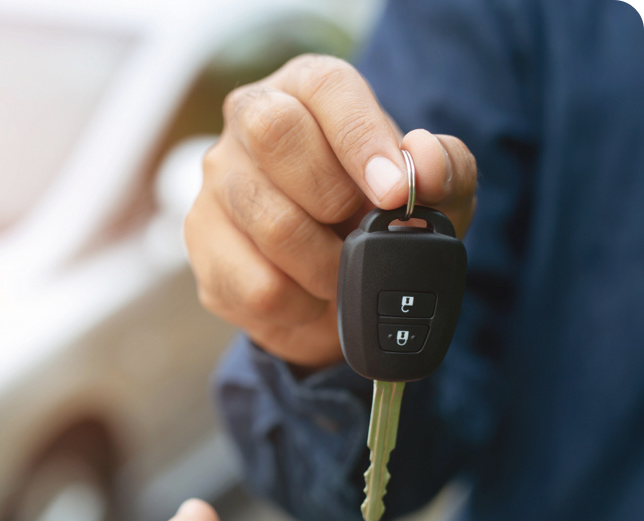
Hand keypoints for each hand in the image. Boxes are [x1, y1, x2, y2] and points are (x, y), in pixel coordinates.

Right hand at [184, 55, 476, 367]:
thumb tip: (425, 162)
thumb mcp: (434, 195)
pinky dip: (300, 305)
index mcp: (307, 88)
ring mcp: (216, 181)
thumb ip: (446, 169)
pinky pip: (257, 285)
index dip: (362, 138)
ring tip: (341, 272)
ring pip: (270, 222)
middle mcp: (249, 120)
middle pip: (274, 133)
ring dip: (325, 265)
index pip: (325, 87)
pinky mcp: (202, 242)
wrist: (333, 289)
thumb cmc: (378, 220)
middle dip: (332, 196)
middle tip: (360, 232)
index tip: (394, 192)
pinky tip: (307, 295)